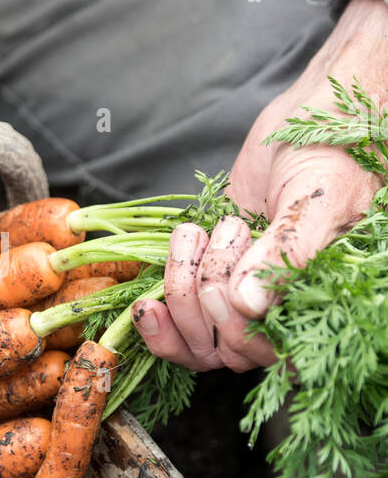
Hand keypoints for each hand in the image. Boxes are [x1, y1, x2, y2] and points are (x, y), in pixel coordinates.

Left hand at [133, 0, 387, 370]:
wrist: (310, 121)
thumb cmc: (330, 158)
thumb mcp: (316, 199)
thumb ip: (290, 250)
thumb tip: (249, 303)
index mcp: (316, 305)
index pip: (269, 356)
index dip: (238, 332)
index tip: (223, 289)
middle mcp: (280, 314)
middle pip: (225, 351)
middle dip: (206, 298)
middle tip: (228, 234)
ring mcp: (240, 302)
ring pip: (196, 341)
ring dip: (180, 292)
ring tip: (198, 235)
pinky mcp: (206, 281)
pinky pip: (176, 325)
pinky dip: (157, 318)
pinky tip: (146, 305)